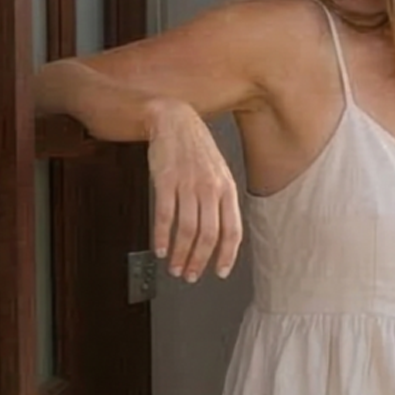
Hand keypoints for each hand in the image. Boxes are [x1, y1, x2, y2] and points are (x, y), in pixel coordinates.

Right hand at [146, 97, 243, 281]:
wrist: (174, 119)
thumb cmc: (196, 149)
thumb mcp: (219, 173)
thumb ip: (222, 201)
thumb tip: (221, 234)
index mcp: (228, 189)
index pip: (233, 231)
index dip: (226, 255)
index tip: (219, 272)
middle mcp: (210, 189)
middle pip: (208, 235)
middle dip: (199, 261)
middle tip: (191, 275)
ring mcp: (188, 185)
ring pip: (187, 230)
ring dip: (181, 254)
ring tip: (175, 267)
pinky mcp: (165, 181)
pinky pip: (165, 216)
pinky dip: (163, 237)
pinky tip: (161, 249)